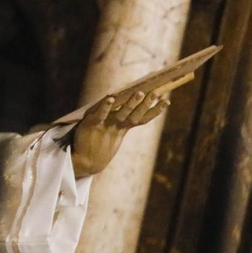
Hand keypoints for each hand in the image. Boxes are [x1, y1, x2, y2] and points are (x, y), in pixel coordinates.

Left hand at [69, 76, 187, 178]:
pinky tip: (111, 98)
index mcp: (124, 127)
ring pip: (121, 113)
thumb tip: (131, 99)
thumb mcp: (113, 130)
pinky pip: (100, 114)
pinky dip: (106, 106)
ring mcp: (106, 125)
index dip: (155, 111)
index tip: (167, 101)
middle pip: (134, 114)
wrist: (84, 160)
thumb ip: (121, 117)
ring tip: (139, 92)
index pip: (143, 118)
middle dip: (145, 104)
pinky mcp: (91, 124)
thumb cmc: (99, 142)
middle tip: (155, 93)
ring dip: (131, 103)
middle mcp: (117, 126)